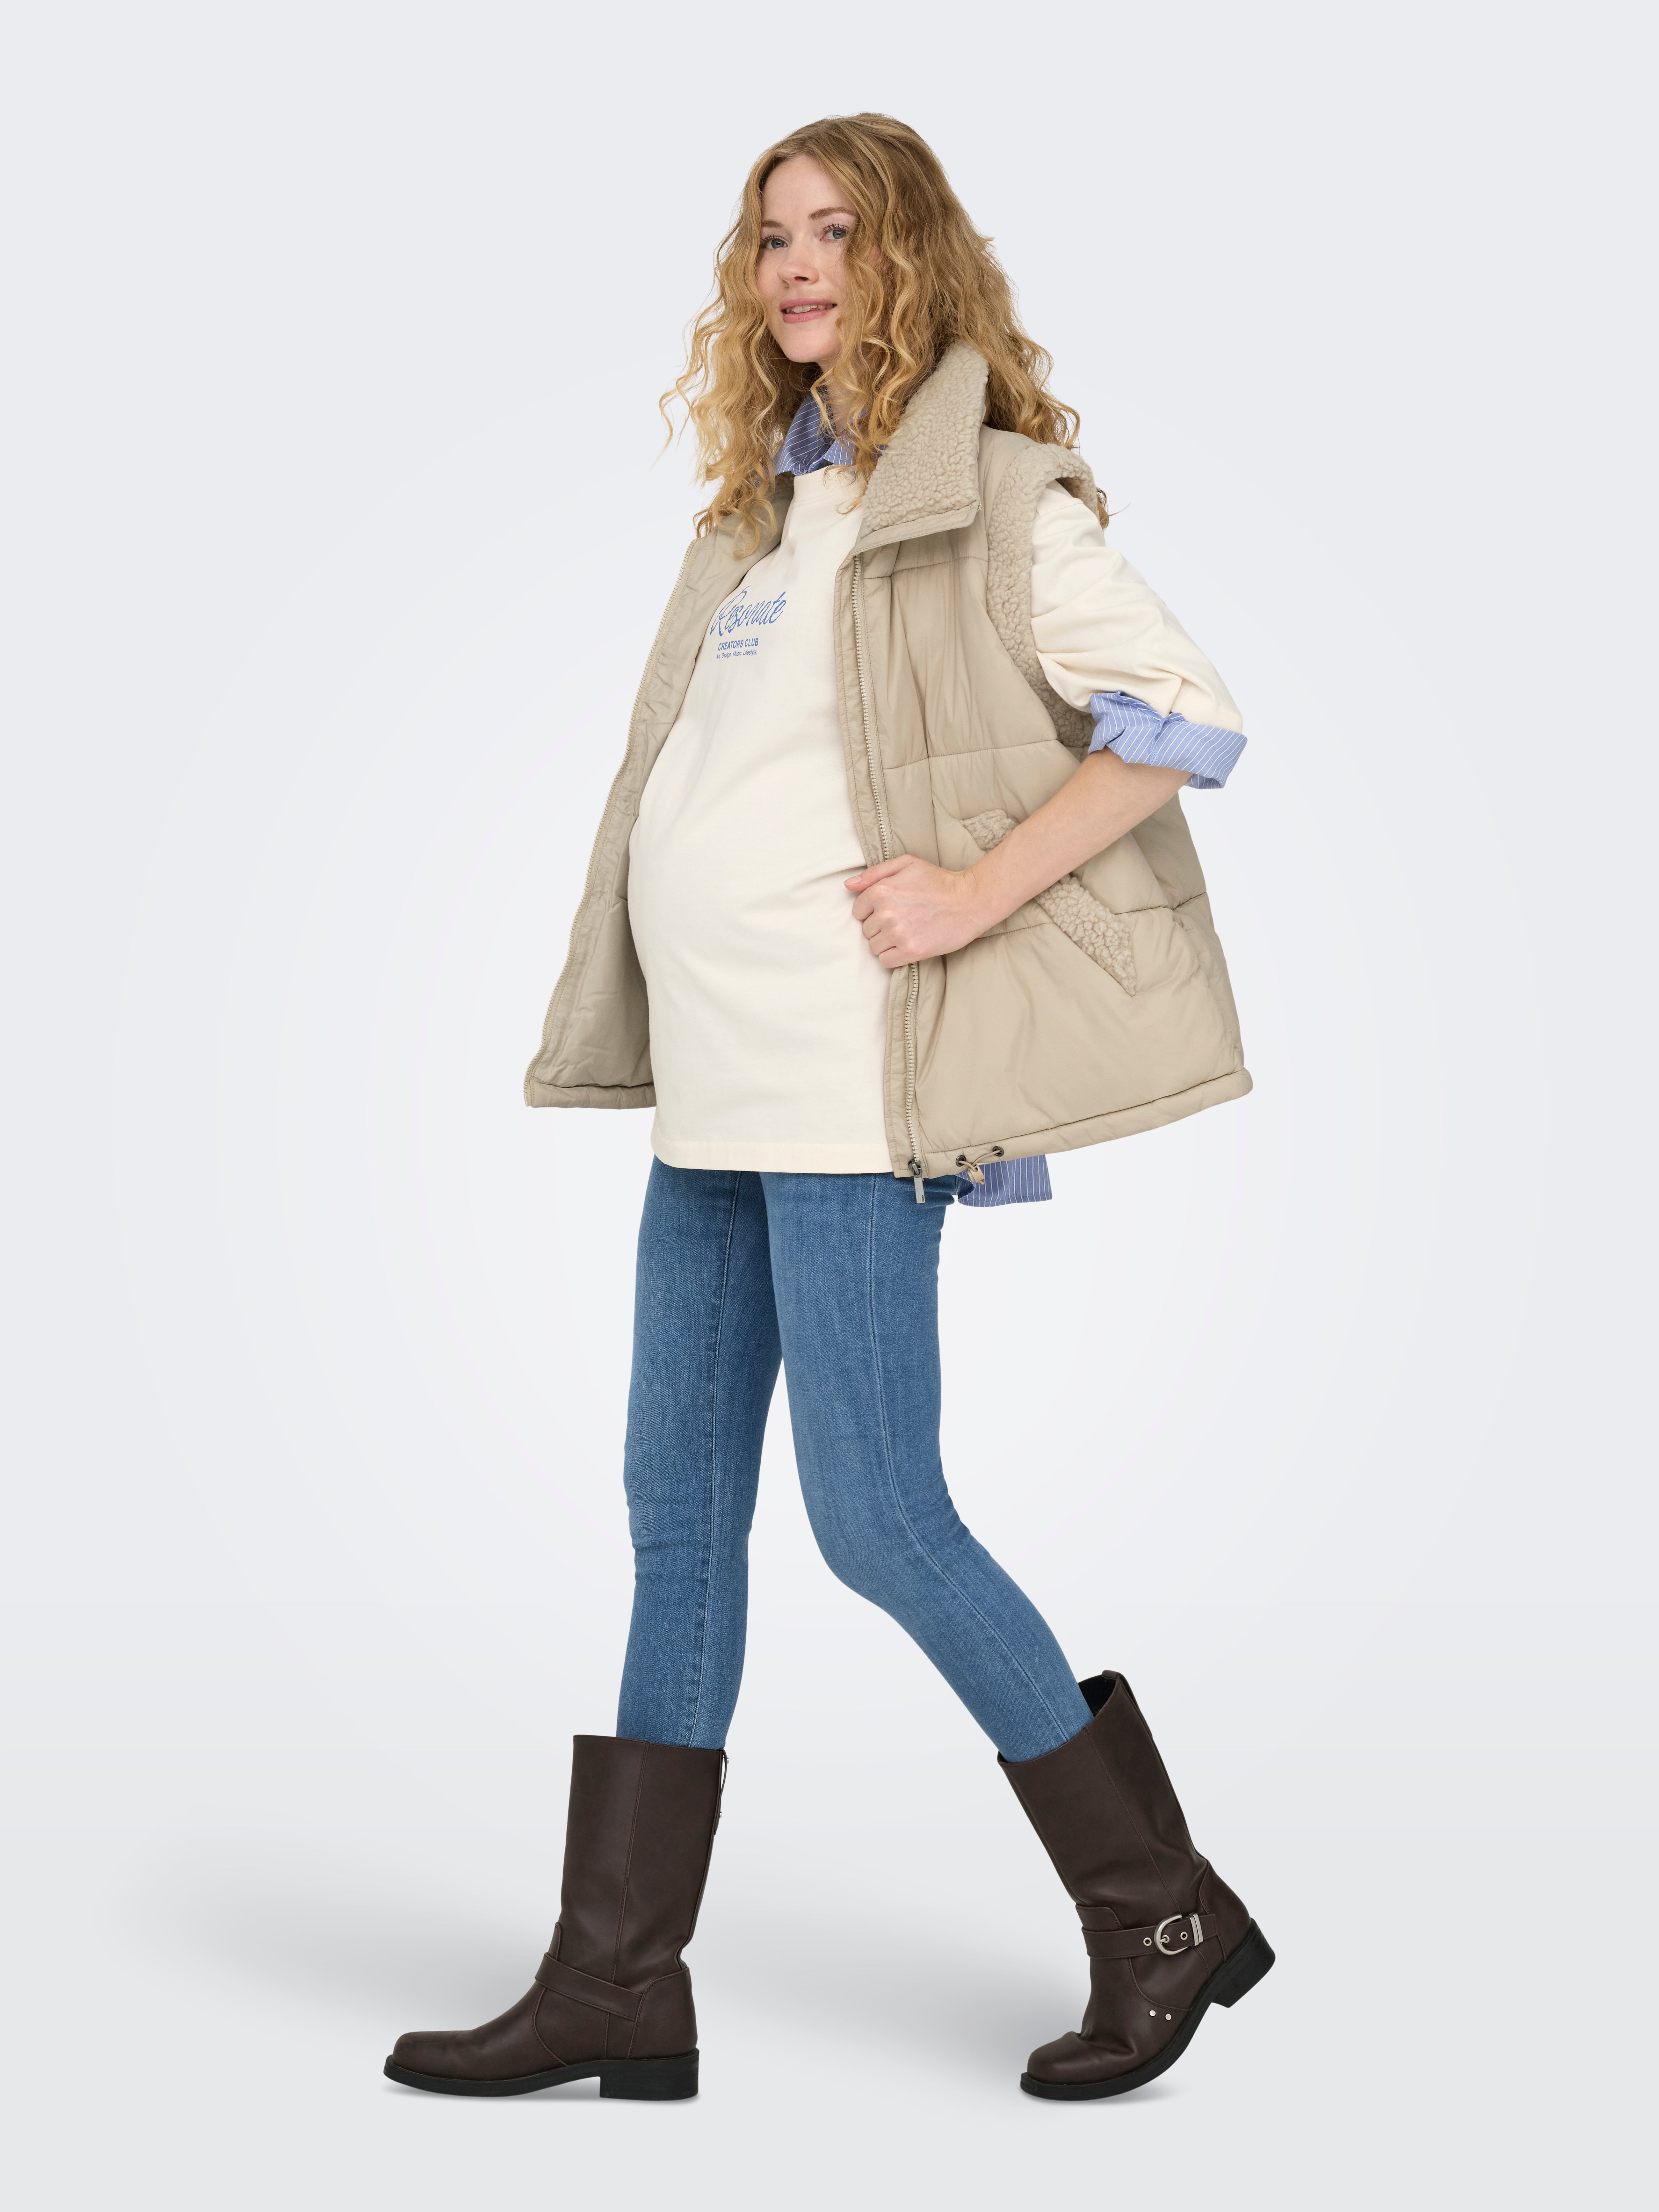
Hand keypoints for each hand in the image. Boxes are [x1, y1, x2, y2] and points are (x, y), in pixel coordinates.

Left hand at [844, 855, 989, 967]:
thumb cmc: (939, 881)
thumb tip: (848, 885)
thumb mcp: (907, 864)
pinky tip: (907, 946)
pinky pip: (885, 962)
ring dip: (886, 943)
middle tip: (902, 920)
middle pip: (866, 930)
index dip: (872, 911)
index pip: (858, 911)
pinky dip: (893, 957)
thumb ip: (875, 873)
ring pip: (874, 947)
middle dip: (880, 927)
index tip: (890, 909)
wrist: (970, 901)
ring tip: (906, 933)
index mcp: (881, 890)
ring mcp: (898, 934)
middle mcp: (886, 913)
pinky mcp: (911, 951)